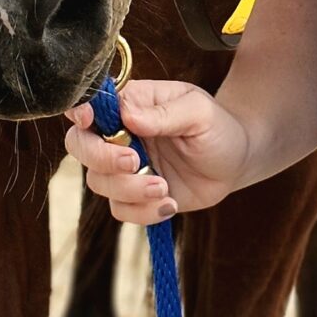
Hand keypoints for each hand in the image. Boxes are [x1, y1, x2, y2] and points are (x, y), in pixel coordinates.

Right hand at [63, 78, 251, 224]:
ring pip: (99, 182)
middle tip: (134, 162)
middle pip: (80, 145)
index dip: (80, 113)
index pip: (90, 104)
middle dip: (102, 158)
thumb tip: (127, 115)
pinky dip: (143, 211)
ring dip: (129, 189)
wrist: (237, 162)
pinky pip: (120, 209)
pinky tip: (170, 204)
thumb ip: (164, 113)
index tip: (89, 122)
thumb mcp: (198, 112)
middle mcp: (120, 134)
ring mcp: (125, 167)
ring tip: (164, 187)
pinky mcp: (136, 196)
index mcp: (131, 104)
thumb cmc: (218, 126)